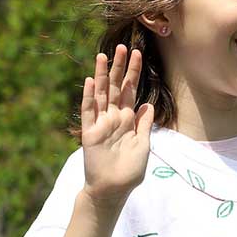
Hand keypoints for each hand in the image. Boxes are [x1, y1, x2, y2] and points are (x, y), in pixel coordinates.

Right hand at [79, 45, 154, 207]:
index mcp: (127, 120)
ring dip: (101, 75)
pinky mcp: (89, 133)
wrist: (112, 190)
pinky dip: (89, 97)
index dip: (133, 72)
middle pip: (115, 87)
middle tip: (122, 46)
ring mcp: (100, 124)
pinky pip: (89, 112)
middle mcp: (113, 118)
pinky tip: (89, 82)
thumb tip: (147, 105)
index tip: (137, 53)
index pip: (130, 90)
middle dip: (119, 67)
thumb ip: (144, 125)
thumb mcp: (143, 145)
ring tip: (103, 55)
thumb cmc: (129, 171)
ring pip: (101, 94)